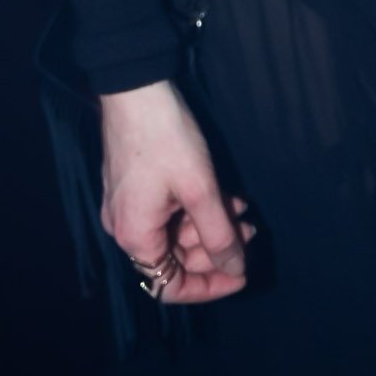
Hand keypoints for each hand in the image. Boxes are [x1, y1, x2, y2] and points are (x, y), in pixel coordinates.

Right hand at [98, 79, 252, 302]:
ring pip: (175, 234)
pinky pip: (169, 213)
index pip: (170, 286)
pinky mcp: (134, 187)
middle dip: (216, 249)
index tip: (241, 275)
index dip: (209, 287)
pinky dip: (197, 210)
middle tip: (250, 231)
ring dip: (210, 227)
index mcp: (136, 237)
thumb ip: (219, 235)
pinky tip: (227, 197)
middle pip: (174, 260)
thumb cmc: (167, 138)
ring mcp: (128, 207)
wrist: (136, 88)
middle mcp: (126, 229)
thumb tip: (235, 269)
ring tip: (244, 211)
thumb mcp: (200, 190)